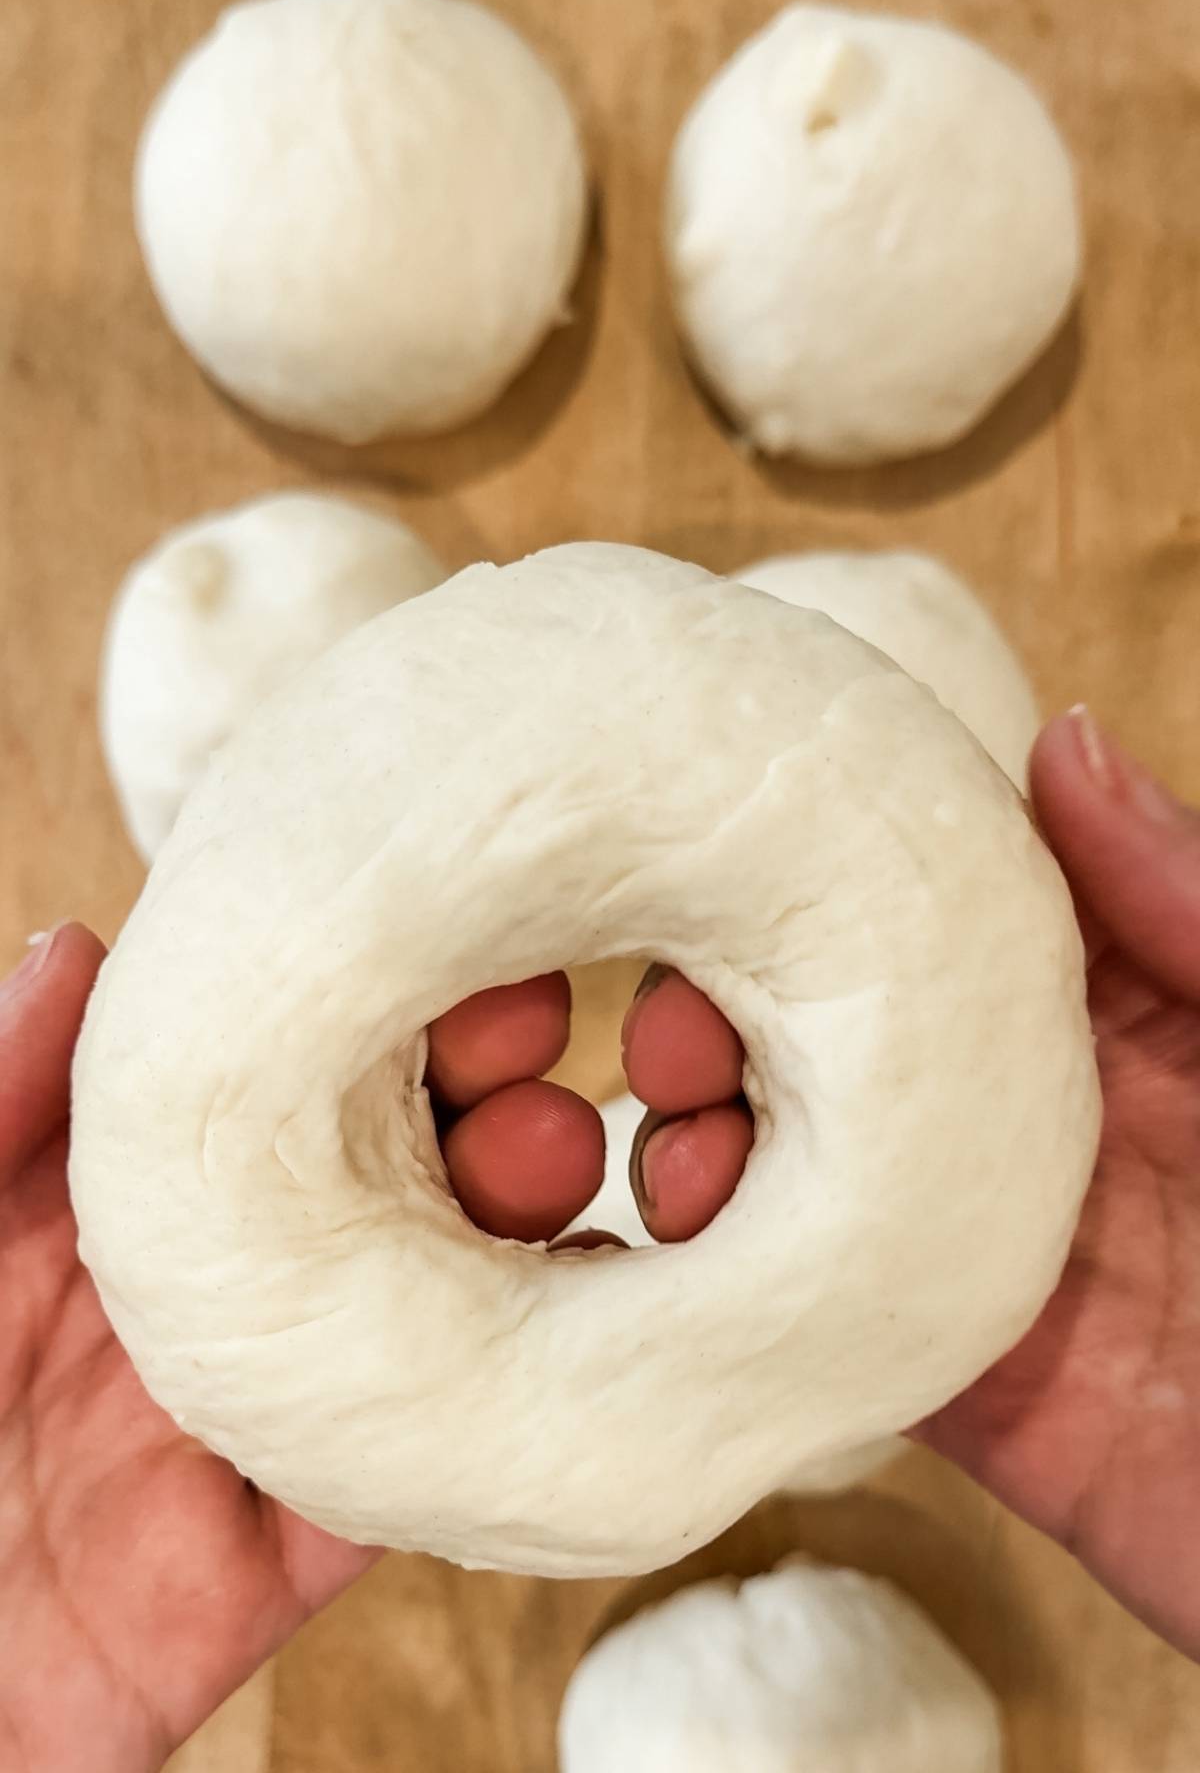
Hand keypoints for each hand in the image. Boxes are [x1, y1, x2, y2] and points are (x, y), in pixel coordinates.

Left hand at [0, 936, 601, 1768]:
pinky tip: (564, 1345)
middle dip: (465, 1109)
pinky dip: (486, 1423)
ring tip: (558, 1163)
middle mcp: (191, 1309)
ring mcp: (236, 1433)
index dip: (362, 1016)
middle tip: (537, 1053)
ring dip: (503, 1241)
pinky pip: (396, 1494)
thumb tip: (79, 941)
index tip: (448, 955)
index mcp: (101, 1220)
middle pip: (362, 1192)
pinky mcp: (263, 1568)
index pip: (263, 1093)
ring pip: (410, 1321)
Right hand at [462, 708, 1198, 1659]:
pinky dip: (753, 1299)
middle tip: (665, 1038)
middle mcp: (1046, 1129)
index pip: (944, 924)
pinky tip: (695, 1260)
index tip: (719, 874)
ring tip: (672, 1155)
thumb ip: (1192, 906)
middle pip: (850, 1053)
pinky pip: (845, 1340)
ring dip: (722, 1161)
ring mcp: (1007, 1262)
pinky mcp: (991, 1402)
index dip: (824, 891)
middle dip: (736, 1027)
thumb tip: (1059, 737)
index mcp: (1129, 1024)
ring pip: (820, 1189)